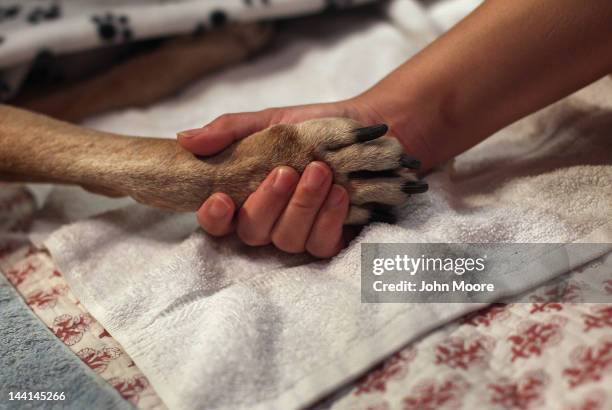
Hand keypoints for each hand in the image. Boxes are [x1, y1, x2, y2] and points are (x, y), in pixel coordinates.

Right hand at [177, 99, 384, 257]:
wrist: (365, 128)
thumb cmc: (311, 126)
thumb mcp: (270, 120)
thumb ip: (230, 130)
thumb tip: (184, 138)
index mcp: (245, 194)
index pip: (217, 221)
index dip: (213, 217)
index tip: (219, 198)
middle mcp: (268, 219)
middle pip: (251, 233)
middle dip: (267, 203)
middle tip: (286, 171)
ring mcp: (298, 231)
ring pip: (287, 239)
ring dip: (302, 207)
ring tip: (320, 172)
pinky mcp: (328, 238)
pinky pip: (320, 245)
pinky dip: (328, 219)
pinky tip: (339, 194)